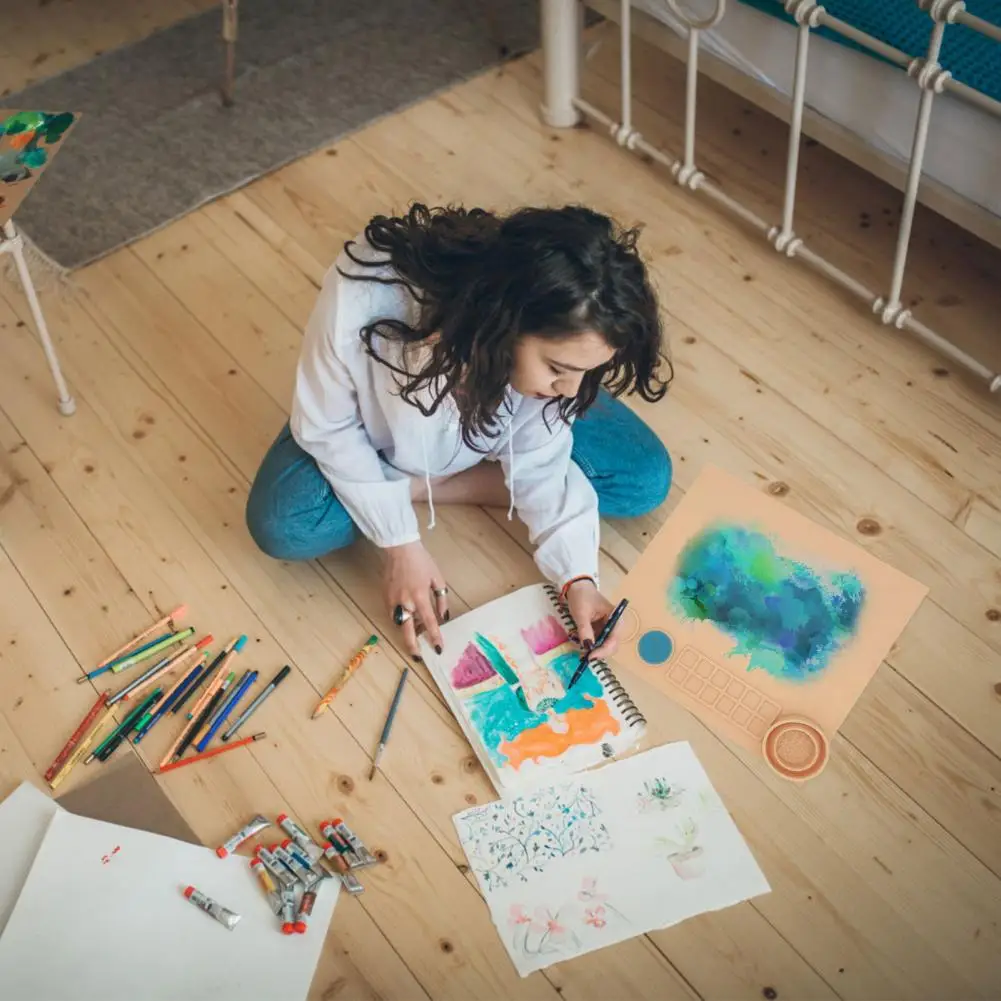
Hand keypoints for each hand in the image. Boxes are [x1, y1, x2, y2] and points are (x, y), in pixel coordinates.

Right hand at [383, 542, 447, 658]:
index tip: (438, 648)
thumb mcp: (437, 579)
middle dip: (413, 646)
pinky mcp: (385, 597)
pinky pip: (394, 614)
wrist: (399, 549)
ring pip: (399, 624)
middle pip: (408, 631)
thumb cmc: (421, 561)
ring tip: (418, 631)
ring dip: (408, 630)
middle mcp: (405, 601)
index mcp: (420, 596)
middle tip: (418, 656)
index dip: (434, 637)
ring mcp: (392, 600)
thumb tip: (444, 616)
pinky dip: (401, 619)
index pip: (429, 622)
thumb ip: (441, 599)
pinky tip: (408, 617)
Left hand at [565, 580, 618, 658]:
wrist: (576, 587)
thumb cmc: (582, 597)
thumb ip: (585, 630)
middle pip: (611, 645)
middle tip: (584, 656)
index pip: (614, 639)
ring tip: (581, 649)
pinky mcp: (600, 629)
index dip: (604, 650)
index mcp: (615, 618)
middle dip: (598, 652)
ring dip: (593, 649)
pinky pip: (597, 641)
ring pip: (603, 645)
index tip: (590, 656)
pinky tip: (580, 642)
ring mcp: (607, 628)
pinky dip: (589, 644)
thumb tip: (588, 647)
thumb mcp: (582, 613)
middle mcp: (614, 625)